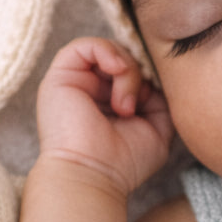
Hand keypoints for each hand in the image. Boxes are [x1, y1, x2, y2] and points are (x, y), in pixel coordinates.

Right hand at [36, 38, 173, 196]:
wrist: (93, 176)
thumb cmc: (124, 162)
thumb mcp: (158, 128)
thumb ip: (161, 100)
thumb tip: (155, 77)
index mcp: (110, 101)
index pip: (134, 70)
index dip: (150, 76)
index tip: (155, 99)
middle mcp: (91, 90)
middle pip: (124, 58)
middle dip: (139, 75)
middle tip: (138, 106)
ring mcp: (75, 82)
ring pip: (108, 51)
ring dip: (127, 71)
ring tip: (125, 105)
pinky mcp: (60, 77)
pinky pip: (84, 45)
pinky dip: (107, 52)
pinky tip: (118, 71)